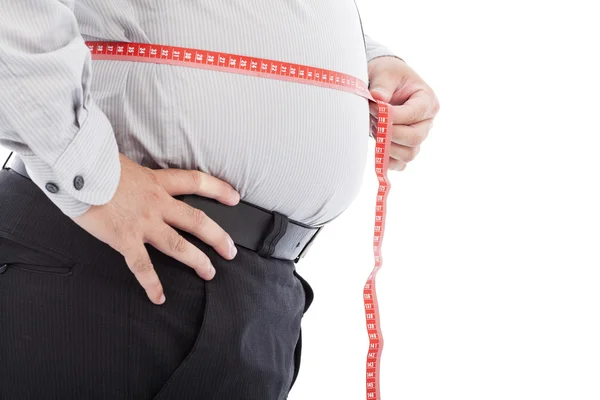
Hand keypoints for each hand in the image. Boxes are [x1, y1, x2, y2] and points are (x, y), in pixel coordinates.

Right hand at [74, 154, 239, 304]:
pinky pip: (142, 266)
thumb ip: (137, 176)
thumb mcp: (124, 162)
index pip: (196, 182)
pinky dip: (152, 284)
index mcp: (157, 181)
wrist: (74, 169)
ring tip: (209, 272)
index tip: (235, 197)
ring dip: (197, 261)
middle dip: (217, 237)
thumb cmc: (93, 163)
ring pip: (178, 245)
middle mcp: (156, 203)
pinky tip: (159, 297)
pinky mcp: (125, 239)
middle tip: (230, 250)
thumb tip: (136, 179)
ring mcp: (143, 223)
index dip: (218, 189)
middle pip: (196, 220)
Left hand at [368, 56, 439, 170]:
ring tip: (374, 127)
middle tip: (373, 121)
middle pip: (414, 138)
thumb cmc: (387, 75)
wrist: (382, 83)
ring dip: (386, 146)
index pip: (415, 114)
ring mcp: (417, 138)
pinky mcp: (405, 149)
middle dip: (389, 133)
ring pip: (408, 154)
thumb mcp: (384, 72)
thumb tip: (377, 98)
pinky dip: (386, 160)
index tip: (373, 107)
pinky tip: (376, 145)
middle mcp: (426, 122)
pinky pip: (399, 164)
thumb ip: (382, 85)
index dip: (393, 115)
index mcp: (427, 100)